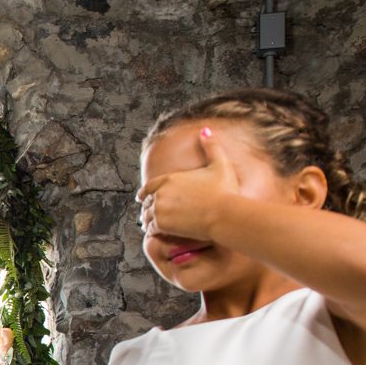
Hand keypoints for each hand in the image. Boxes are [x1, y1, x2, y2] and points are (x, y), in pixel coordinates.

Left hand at [136, 126, 238, 243]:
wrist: (223, 213)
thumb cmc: (225, 190)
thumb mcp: (220, 164)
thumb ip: (211, 147)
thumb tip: (205, 130)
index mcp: (170, 178)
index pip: (149, 186)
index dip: (144, 192)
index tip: (140, 197)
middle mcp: (160, 192)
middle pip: (147, 202)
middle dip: (148, 207)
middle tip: (148, 215)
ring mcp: (159, 208)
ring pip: (147, 216)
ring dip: (148, 220)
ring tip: (150, 225)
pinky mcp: (161, 224)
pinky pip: (150, 229)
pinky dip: (152, 231)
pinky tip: (155, 234)